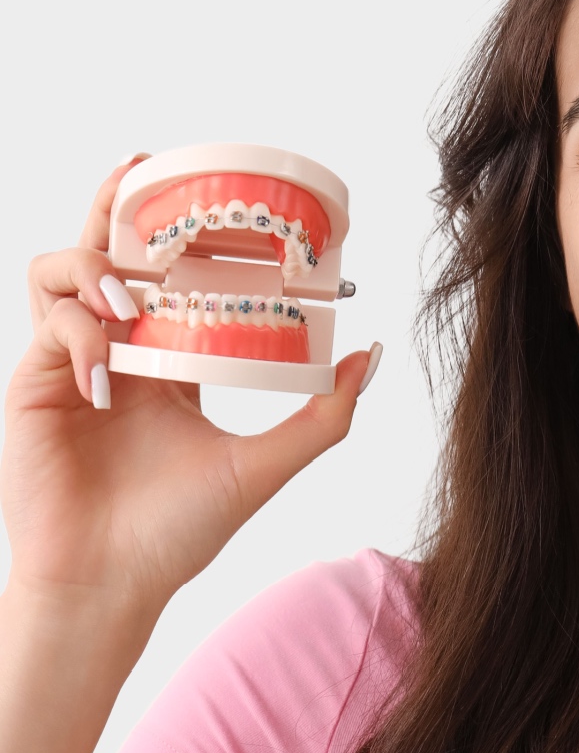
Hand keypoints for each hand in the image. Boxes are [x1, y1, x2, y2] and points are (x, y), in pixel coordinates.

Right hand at [1, 154, 378, 624]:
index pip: (178, 280)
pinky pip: (51, 324)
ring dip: (95, 262)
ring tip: (130, 288)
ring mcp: (74, 365)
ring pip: (63, 271)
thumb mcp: (265, 464)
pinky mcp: (34, 382)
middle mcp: (121, 354)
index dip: (191, 235)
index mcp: (173, 365)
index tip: (224, 200)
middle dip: (125, 206)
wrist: (112, 584)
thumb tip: (370, 354)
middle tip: (151, 168)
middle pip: (113, 254)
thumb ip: (322, 414)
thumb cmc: (180, 533)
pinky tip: (111, 371)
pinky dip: (81, 332)